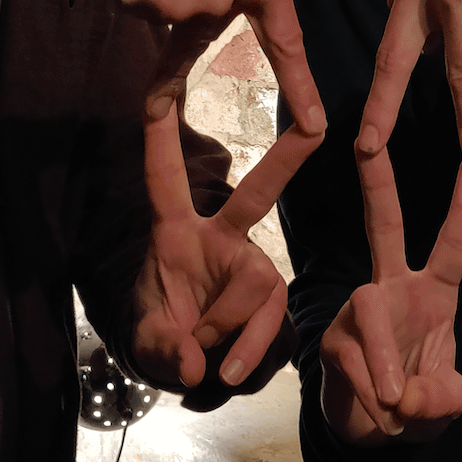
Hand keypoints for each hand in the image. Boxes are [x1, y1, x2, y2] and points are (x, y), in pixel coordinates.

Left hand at [132, 102, 320, 390]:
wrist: (190, 368)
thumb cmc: (163, 335)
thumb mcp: (147, 341)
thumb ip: (163, 349)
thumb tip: (195, 361)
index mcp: (175, 231)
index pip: (165, 176)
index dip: (160, 135)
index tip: (158, 89)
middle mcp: (220, 237)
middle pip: (256, 194)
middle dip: (285, 159)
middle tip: (314, 129)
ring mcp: (250, 266)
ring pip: (258, 282)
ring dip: (230, 326)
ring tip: (207, 360)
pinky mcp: (271, 297)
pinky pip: (272, 319)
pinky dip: (249, 349)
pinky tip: (231, 372)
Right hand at [320, 145, 461, 444]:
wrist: (370, 433)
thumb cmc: (416, 405)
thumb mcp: (445, 405)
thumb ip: (442, 397)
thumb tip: (405, 392)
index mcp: (433, 292)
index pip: (455, 241)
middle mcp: (392, 286)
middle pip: (384, 225)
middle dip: (378, 182)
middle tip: (368, 141)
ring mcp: (359, 308)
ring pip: (370, 309)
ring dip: (387, 364)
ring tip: (399, 404)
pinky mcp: (333, 336)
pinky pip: (354, 358)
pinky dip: (374, 396)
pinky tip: (383, 415)